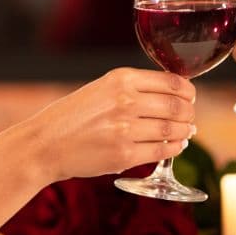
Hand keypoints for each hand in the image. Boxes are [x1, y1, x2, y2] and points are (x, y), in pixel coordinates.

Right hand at [5, 68, 196, 182]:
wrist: (45, 144)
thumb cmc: (75, 116)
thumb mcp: (102, 89)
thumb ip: (135, 89)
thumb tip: (176, 99)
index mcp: (121, 79)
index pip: (172, 82)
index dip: (188, 92)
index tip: (190, 98)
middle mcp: (125, 101)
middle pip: (176, 107)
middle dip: (189, 114)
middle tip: (190, 118)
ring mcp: (125, 129)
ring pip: (172, 129)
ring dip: (185, 132)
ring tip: (186, 133)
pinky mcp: (124, 154)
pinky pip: (161, 151)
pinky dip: (174, 148)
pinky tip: (175, 146)